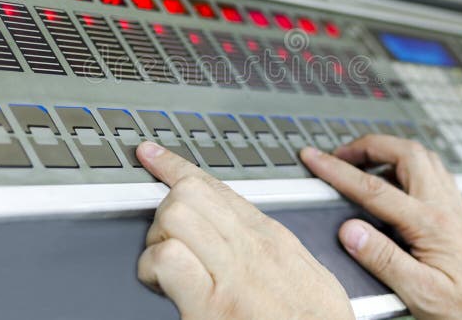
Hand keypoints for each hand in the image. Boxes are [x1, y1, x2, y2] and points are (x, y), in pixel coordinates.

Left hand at [135, 141, 353, 319]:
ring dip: (156, 240)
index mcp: (272, 239)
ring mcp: (232, 273)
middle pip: (190, 192)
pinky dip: (151, 270)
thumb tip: (253, 238)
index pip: (217, 187)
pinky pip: (166, 259)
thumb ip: (276, 251)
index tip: (154, 156)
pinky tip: (162, 288)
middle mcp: (252, 247)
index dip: (176, 167)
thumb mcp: (309, 277)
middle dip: (166, 211)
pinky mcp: (212, 305)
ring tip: (165, 270)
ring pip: (175, 215)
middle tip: (166, 242)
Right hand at [301, 135, 461, 319]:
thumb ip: (382, 259)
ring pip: (420, 155)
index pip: (373, 188)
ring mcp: (452, 205)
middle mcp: (443, 205)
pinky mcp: (458, 211)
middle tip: (340, 154)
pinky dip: (406, 163)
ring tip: (363, 160)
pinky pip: (431, 169)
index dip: (337, 170)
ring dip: (388, 150)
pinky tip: (396, 178)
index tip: (314, 158)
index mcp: (430, 224)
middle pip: (403, 152)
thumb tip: (350, 231)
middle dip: (367, 145)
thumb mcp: (421, 293)